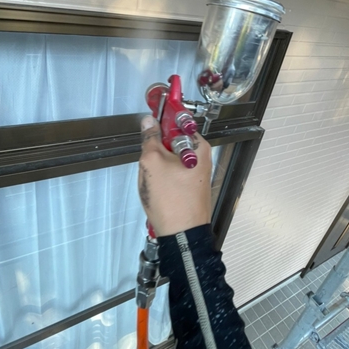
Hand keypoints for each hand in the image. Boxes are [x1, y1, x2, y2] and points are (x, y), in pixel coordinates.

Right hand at [138, 115, 211, 236]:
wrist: (181, 236)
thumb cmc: (172, 201)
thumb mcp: (153, 163)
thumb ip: (150, 139)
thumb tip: (148, 122)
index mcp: (198, 147)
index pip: (177, 121)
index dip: (161, 117)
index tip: (151, 112)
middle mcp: (200, 158)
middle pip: (170, 141)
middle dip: (155, 150)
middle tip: (149, 163)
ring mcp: (194, 173)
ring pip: (167, 159)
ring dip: (155, 167)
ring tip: (153, 183)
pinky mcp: (188, 186)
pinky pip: (169, 173)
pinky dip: (160, 179)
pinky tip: (156, 192)